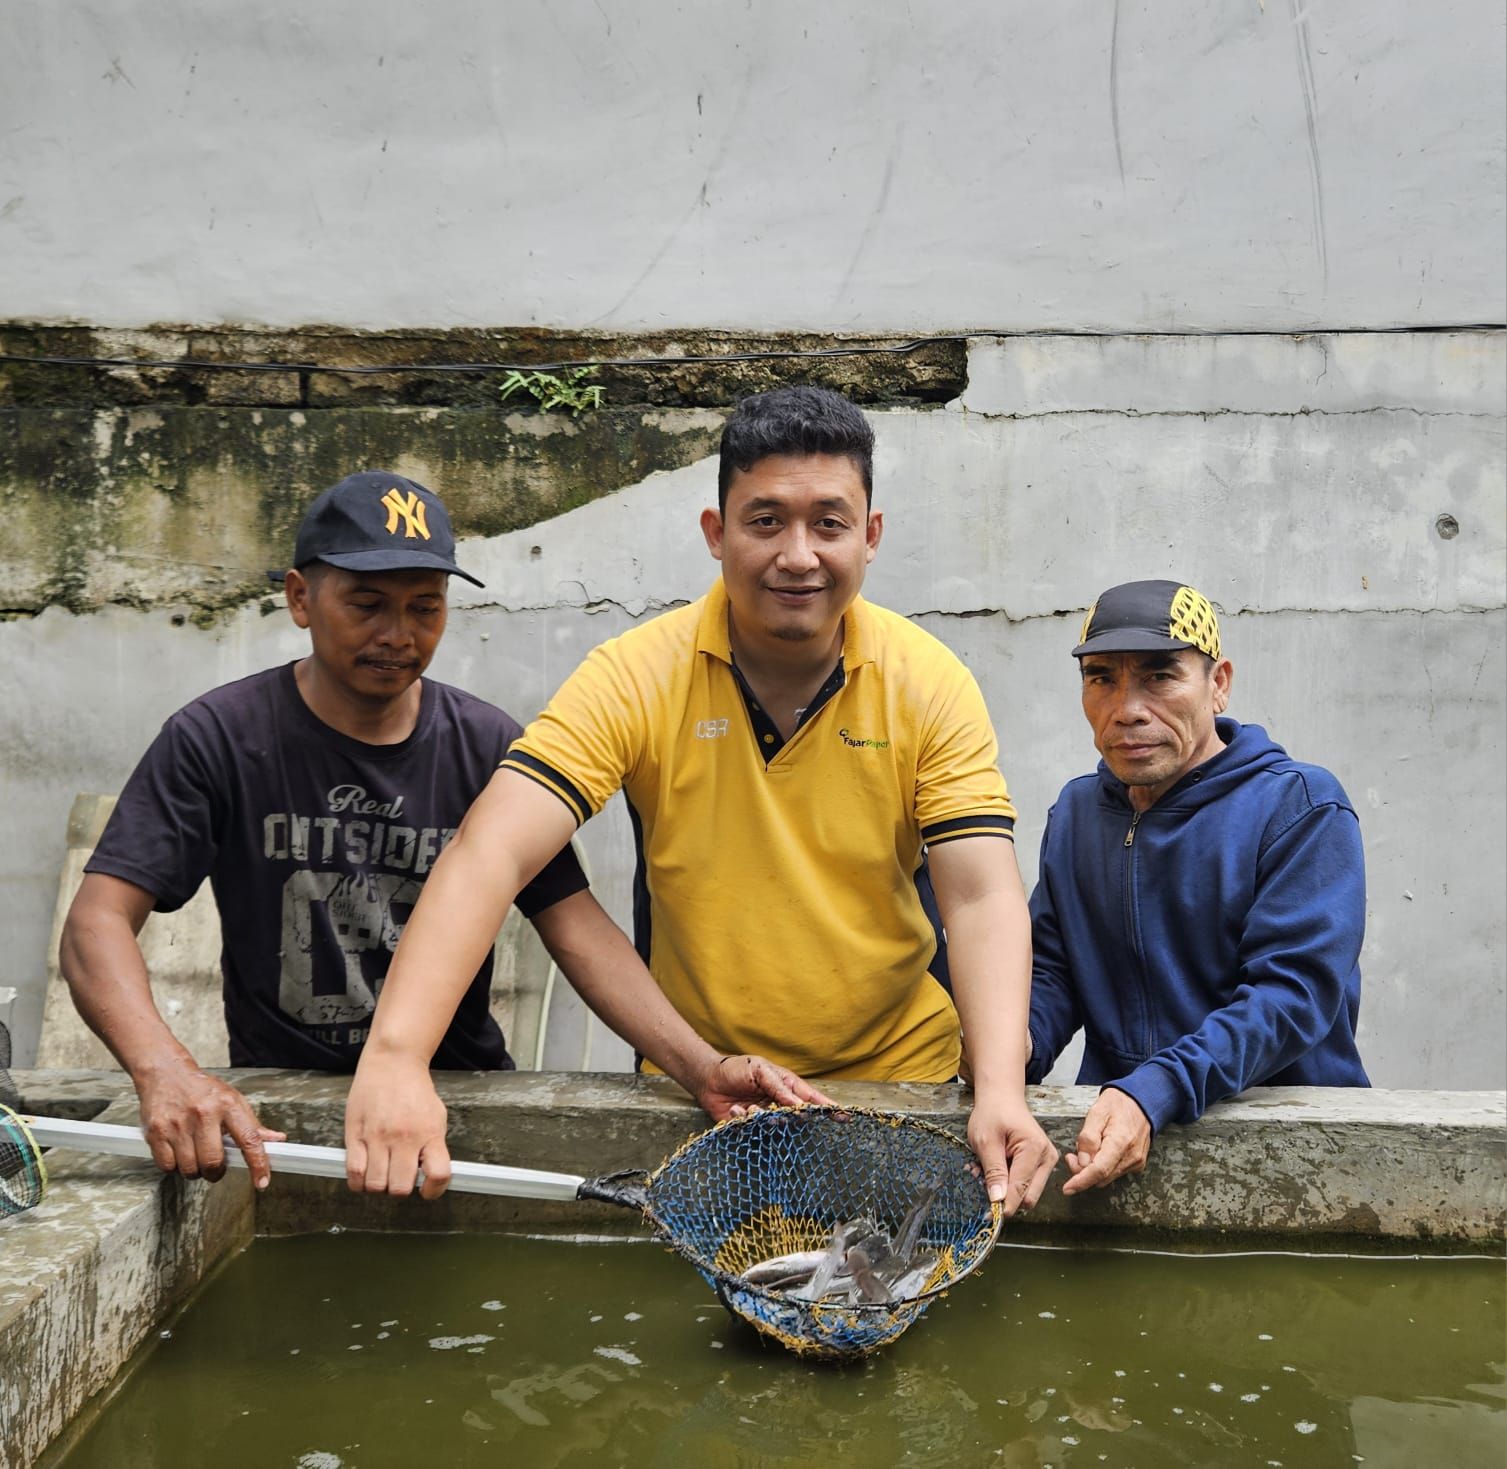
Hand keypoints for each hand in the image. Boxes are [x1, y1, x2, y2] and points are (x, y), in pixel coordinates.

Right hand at [134, 1060, 285, 1188]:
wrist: (166, 1073)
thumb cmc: (202, 1090)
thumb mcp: (232, 1100)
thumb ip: (252, 1124)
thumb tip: (276, 1140)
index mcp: (228, 1105)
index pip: (249, 1139)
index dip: (258, 1164)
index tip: (262, 1182)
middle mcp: (204, 1114)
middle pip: (213, 1161)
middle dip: (216, 1172)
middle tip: (214, 1166)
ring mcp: (178, 1124)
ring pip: (189, 1168)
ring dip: (194, 1170)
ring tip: (195, 1154)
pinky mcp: (156, 1132)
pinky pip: (167, 1166)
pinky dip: (174, 1167)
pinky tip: (178, 1153)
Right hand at [344, 1051, 450, 1198]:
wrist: (392, 1062)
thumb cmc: (415, 1090)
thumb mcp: (436, 1116)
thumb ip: (434, 1145)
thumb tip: (428, 1175)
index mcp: (429, 1133)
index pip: (438, 1174)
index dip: (434, 1190)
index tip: (427, 1190)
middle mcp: (404, 1138)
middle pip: (400, 1188)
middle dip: (400, 1190)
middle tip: (398, 1178)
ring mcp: (378, 1137)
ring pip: (375, 1185)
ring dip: (378, 1187)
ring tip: (381, 1174)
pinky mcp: (355, 1134)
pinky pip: (353, 1173)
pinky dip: (358, 1183)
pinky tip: (364, 1174)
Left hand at [692, 1053, 835, 1120]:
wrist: (708, 1079)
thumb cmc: (737, 1069)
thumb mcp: (760, 1070)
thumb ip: (779, 1087)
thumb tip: (798, 1105)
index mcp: (786, 1087)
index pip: (812, 1099)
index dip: (828, 1108)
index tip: (845, 1116)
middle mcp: (779, 1104)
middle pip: (797, 1118)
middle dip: (788, 1117)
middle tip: (775, 1111)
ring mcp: (765, 1117)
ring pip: (776, 1127)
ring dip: (763, 1118)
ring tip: (749, 1107)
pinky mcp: (749, 1128)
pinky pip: (753, 1132)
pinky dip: (743, 1120)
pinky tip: (735, 1108)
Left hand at [966, 1094, 1058, 1215]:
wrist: (1002, 1098)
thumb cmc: (992, 1114)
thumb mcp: (985, 1141)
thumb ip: (993, 1171)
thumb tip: (998, 1200)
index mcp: (1034, 1149)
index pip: (1021, 1189)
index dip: (1004, 1205)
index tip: (988, 1215)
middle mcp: (1047, 1157)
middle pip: (1029, 1196)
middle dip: (1006, 1197)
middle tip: (982, 1185)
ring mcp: (1047, 1161)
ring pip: (1028, 1193)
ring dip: (1007, 1190)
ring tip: (988, 1172)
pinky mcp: (1042, 1164)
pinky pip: (1027, 1184)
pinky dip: (1011, 1183)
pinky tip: (998, 1169)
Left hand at [1061, 1087, 1151, 1194]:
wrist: (1141, 1101)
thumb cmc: (1118, 1104)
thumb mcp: (1097, 1112)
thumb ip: (1088, 1137)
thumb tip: (1082, 1162)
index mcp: (1120, 1141)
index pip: (1099, 1170)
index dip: (1081, 1181)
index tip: (1068, 1188)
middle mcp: (1131, 1156)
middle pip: (1101, 1177)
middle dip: (1082, 1171)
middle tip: (1072, 1155)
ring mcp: (1136, 1161)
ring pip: (1107, 1177)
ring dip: (1092, 1169)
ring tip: (1087, 1149)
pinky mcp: (1137, 1164)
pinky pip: (1115, 1172)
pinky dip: (1103, 1167)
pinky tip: (1100, 1151)